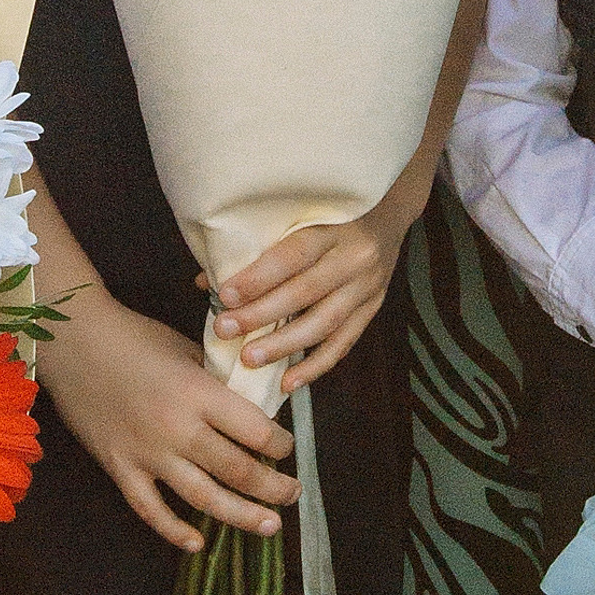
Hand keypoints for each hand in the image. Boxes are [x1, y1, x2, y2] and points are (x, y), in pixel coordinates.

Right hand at [38, 287, 298, 554]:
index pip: (255, 430)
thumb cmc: (136, 338)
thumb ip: (218, 381)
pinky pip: (150, 509)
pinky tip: (197, 544)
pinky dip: (174, 530)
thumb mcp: (188, 350)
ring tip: (269, 525)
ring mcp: (147, 453)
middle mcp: (177, 428)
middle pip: (237, 470)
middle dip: (273, 487)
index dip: (280, 444)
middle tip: (293, 494)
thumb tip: (255, 404)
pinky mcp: (119, 468)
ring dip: (240, 515)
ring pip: (202, 497)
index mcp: (199, 393)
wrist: (76, 343)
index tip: (287, 448)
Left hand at [213, 190, 414, 395]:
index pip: (293, 255)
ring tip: (250, 359)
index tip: (225, 294)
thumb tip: (208, 282)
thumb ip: (259, 247)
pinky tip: (288, 382)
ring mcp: (368, 285)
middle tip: (225, 329)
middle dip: (262, 314)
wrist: (385, 213)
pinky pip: (344, 343)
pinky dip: (315, 366)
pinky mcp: (373, 307)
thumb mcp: (300, 217)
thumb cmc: (329, 213)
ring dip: (285, 345)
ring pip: (325, 322)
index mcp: (333, 226)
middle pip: (306, 291)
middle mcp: (354, 256)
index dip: (259, 277)